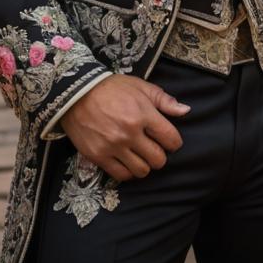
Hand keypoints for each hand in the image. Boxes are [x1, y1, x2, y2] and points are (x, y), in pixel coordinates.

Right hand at [58, 74, 189, 182]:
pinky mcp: (99, 156)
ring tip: (140, 155)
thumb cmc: (112, 88)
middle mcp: (130, 133)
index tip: (169, 140)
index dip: (174, 142)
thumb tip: (186, 111)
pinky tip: (127, 161)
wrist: (77, 93)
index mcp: (143, 114)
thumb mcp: (140, 87)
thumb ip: (164, 100)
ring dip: (144, 165)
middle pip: (158, 159)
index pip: (171, 139)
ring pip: (142, 171)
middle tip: (153, 148)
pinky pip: (121, 175)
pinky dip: (128, 172)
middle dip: (160, 155)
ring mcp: (114, 146)